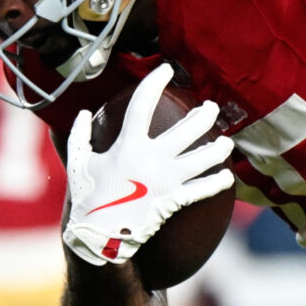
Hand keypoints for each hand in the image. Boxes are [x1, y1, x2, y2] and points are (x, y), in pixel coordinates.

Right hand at [62, 65, 235, 267]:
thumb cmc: (87, 197)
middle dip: (204, 115)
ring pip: (204, 158)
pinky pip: (202, 190)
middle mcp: (153, 158)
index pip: (143, 103)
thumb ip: (79, 136)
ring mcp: (167, 179)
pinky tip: (227, 177)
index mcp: (128, 145)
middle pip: (188, 130)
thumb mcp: (78, 163)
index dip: (155, 82)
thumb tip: (83, 114)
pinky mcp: (175, 200)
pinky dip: (217, 183)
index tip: (166, 69)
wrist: (99, 235)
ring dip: (219, 148)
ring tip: (226, 142)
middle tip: (211, 109)